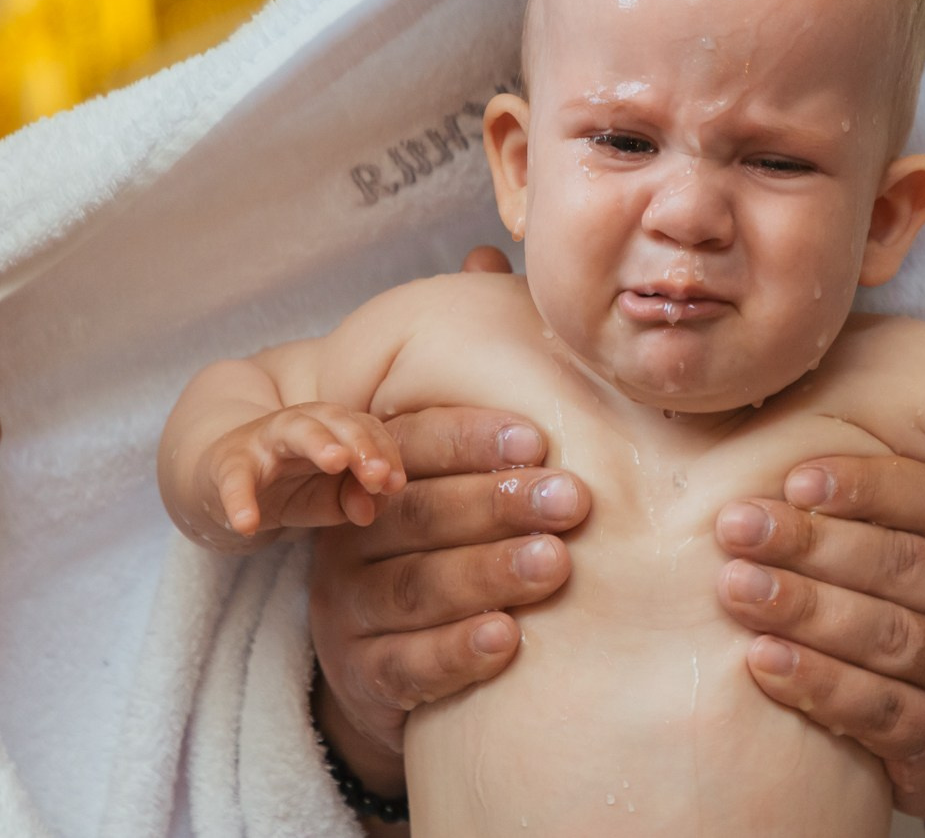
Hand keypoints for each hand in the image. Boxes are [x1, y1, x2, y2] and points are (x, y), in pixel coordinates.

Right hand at [206, 403, 403, 536]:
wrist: (225, 484)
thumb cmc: (290, 487)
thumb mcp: (329, 499)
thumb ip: (356, 499)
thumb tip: (370, 509)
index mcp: (332, 429)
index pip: (366, 429)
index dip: (384, 453)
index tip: (395, 485)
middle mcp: (301, 426)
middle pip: (335, 418)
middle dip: (360, 442)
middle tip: (377, 474)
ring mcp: (263, 441)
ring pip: (293, 430)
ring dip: (318, 442)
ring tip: (336, 462)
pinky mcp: (227, 466)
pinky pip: (233, 480)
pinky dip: (238, 500)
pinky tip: (246, 524)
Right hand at [310, 244, 590, 798]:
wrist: (391, 647)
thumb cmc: (445, 530)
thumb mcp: (451, 449)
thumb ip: (470, 358)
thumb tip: (485, 250)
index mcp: (372, 472)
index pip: (412, 445)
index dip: (471, 438)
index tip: (541, 436)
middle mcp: (351, 535)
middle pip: (416, 515)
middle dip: (497, 504)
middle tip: (573, 500)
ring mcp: (350, 608)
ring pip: (415, 588)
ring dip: (487, 574)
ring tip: (555, 565)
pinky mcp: (364, 675)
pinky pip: (406, 667)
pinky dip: (456, 654)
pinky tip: (508, 641)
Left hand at [714, 454, 924, 820]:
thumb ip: (878, 506)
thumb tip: (776, 437)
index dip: (865, 487)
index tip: (793, 479)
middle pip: (899, 565)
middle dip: (810, 543)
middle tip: (736, 528)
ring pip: (886, 636)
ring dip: (804, 610)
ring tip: (736, 588)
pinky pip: (876, 709)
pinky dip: (816, 683)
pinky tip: (762, 660)